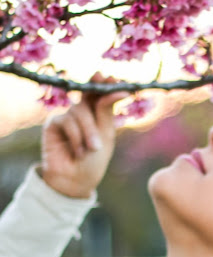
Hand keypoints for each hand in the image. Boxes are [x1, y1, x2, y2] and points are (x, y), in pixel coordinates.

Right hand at [40, 73, 129, 197]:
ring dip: (88, 131)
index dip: (105, 85)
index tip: (113, 77)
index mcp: (98, 117)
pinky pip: (67, 121)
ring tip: (93, 149)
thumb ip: (105, 112)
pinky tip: (77, 151)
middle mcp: (83, 115)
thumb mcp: (105, 135)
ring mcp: (68, 118)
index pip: (100, 96)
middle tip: (104, 76)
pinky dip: (75, 136)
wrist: (76, 180)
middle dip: (97, 87)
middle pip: (89, 96)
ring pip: (80, 111)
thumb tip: (115, 90)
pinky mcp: (54, 124)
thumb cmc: (94, 161)